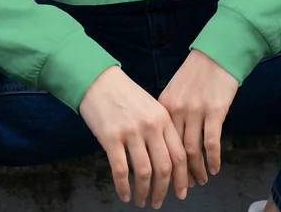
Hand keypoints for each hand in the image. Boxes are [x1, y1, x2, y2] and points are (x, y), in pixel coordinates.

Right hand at [79, 65, 188, 207]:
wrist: (99, 80)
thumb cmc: (125, 94)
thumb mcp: (150, 106)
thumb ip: (161, 129)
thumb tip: (168, 162)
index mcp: (163, 117)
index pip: (179, 154)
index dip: (181, 178)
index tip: (181, 192)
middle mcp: (150, 126)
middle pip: (164, 167)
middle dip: (163, 190)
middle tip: (159, 202)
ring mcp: (131, 132)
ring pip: (144, 172)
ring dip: (144, 191)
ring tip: (142, 200)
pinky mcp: (111, 138)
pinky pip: (121, 171)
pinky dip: (124, 187)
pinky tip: (124, 195)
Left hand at [156, 48, 238, 186]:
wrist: (215, 54)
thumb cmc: (195, 74)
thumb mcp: (175, 91)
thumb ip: (170, 114)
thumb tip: (166, 142)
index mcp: (164, 107)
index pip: (160, 144)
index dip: (163, 165)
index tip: (165, 180)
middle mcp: (177, 110)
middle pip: (175, 151)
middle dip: (179, 175)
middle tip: (182, 190)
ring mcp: (196, 111)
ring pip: (193, 151)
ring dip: (197, 171)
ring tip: (200, 181)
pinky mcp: (215, 111)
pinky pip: (212, 142)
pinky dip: (213, 159)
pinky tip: (214, 169)